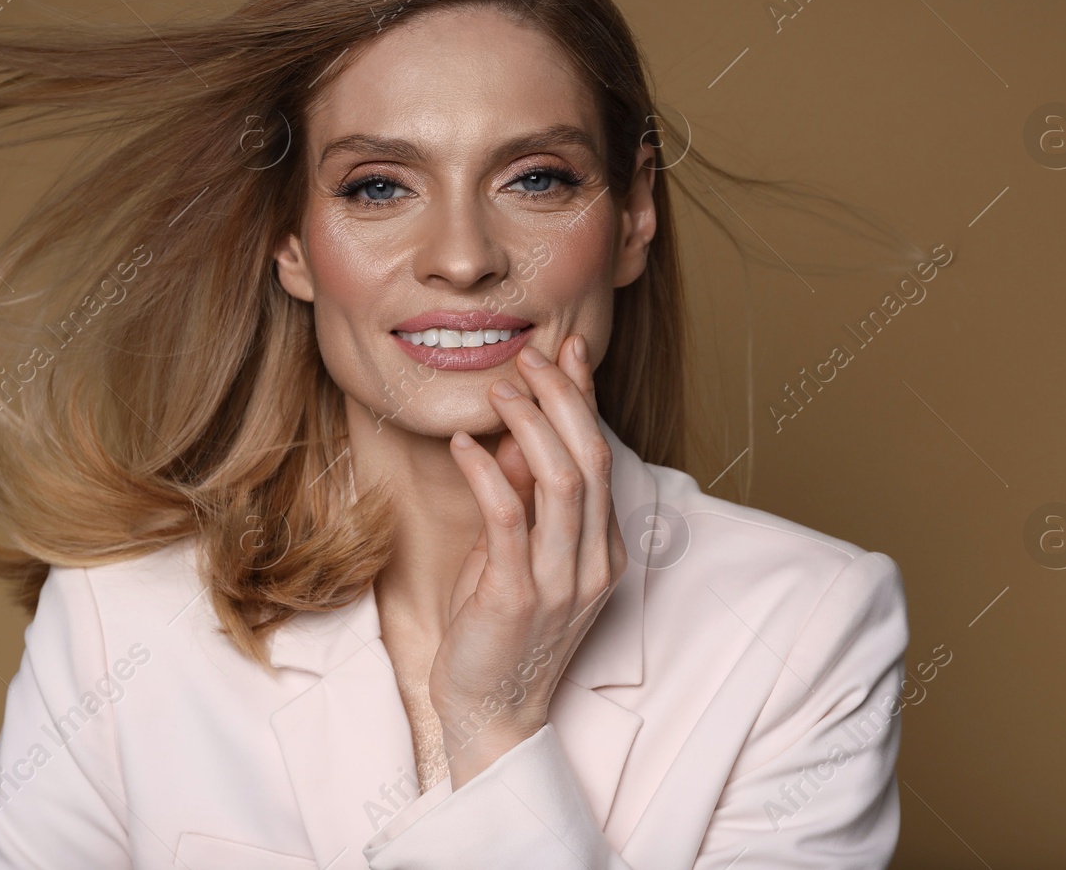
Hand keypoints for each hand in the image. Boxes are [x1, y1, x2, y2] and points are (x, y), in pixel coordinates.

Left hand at [427, 333, 628, 788]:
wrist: (492, 713)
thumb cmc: (498, 632)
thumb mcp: (514, 554)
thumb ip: (523, 498)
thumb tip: (518, 433)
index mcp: (602, 548)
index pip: (600, 456)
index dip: (585, 400)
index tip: (567, 351)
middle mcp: (592, 561)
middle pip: (589, 458)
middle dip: (563, 398)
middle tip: (531, 358)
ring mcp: (561, 581)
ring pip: (562, 481)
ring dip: (532, 425)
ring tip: (501, 390)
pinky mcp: (518, 597)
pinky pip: (509, 519)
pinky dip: (486, 473)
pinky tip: (462, 446)